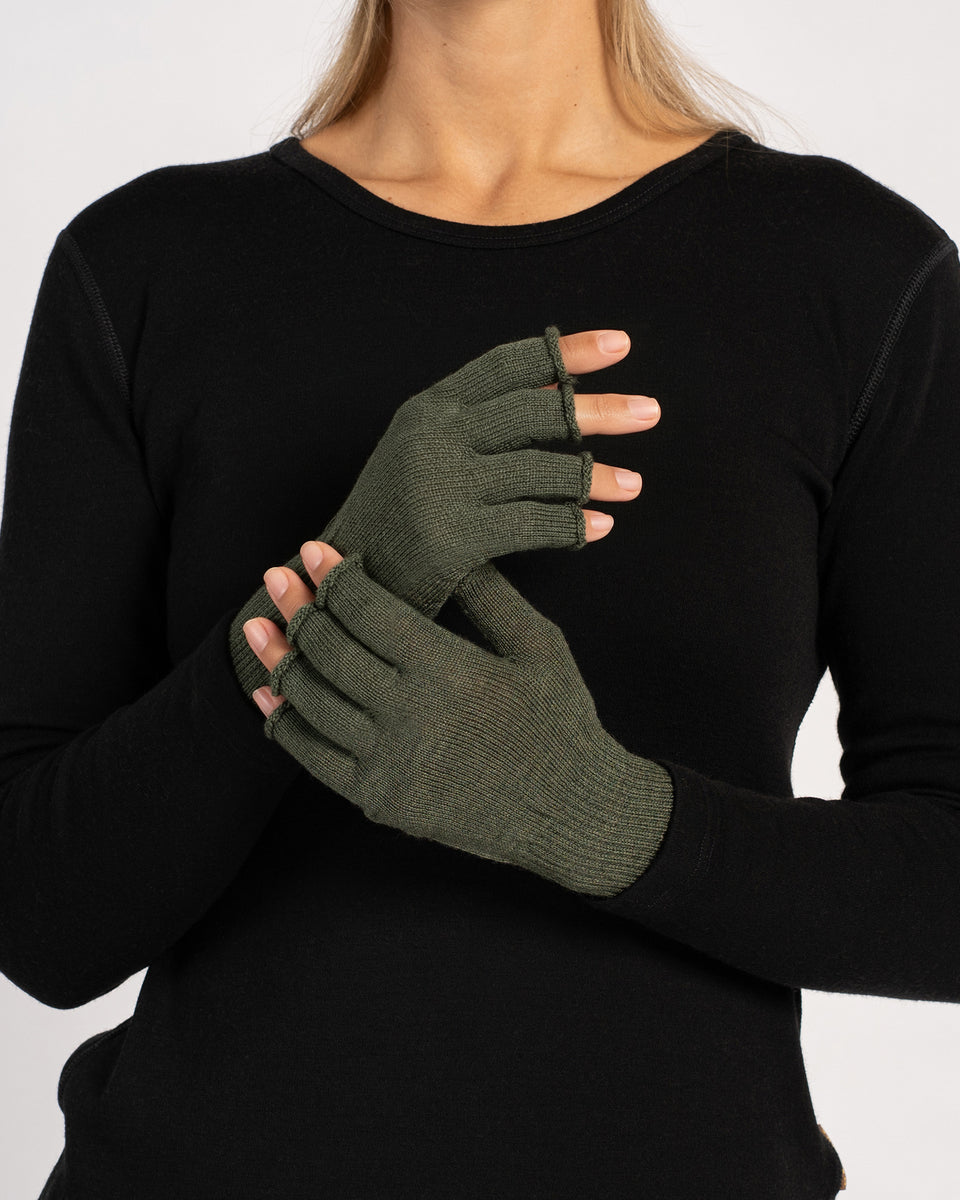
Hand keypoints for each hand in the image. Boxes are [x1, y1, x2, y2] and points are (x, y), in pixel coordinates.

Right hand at [228, 326, 660, 705]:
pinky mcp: (452, 538)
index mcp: (427, 409)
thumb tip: (560, 388)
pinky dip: (574, 526)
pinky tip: (599, 529)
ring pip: (545, 471)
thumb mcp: (422, 455)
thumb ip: (479, 424)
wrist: (337, 586)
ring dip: (597, 478)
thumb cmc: (395, 519)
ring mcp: (440, 486)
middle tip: (652, 412)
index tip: (622, 345)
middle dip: (601, 409)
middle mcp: (432, 437)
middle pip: (537, 411)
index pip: (509, 364)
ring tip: (634, 485)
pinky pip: (536, 524)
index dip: (568, 351)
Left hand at [243, 543, 673, 896]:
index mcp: (450, 670)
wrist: (573, 812)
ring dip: (280, 658)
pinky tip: (271, 693)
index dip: (335, 575)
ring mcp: (391, 764)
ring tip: (260, 627)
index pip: (369, 610)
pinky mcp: (381, 800)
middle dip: (298, 607)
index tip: (315, 550)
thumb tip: (450, 549)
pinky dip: (286, 721)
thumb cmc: (562, 720)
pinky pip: (314, 757)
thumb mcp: (541, 646)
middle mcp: (413, 716)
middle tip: (276, 578)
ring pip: (313, 700)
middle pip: (331, 650)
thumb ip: (490, 595)